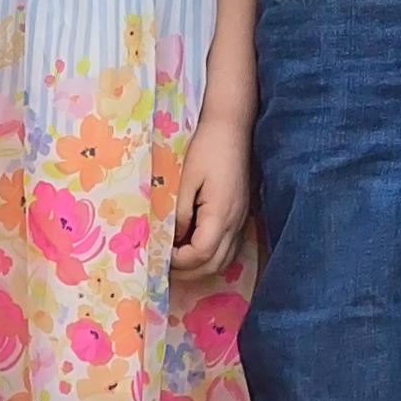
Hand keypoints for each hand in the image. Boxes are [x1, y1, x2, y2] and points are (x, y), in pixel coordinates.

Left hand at [167, 102, 255, 281]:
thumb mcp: (186, 179)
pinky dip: (211, 255)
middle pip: (214, 264)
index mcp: (221, 214)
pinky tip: (193, 246)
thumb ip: (178, 213)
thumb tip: (171, 240)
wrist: (232, 128)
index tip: (159, 254)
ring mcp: (241, 220)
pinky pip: (228, 247)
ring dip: (200, 267)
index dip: (179, 261)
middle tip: (163, 266)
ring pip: (224, 260)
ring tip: (176, 260)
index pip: (201, 254)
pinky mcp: (241, 215)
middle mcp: (235, 222)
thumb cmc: (207, 148)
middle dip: (188, 272)